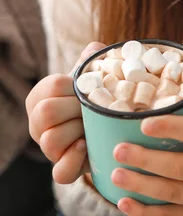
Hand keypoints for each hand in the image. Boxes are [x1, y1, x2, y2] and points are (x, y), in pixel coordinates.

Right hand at [25, 41, 105, 183]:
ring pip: (50, 140)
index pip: (53, 84)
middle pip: (46, 112)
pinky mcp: (63, 168)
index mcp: (41, 96)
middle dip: (75, 108)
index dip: (76, 85)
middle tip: (93, 107)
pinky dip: (74, 159)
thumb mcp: (93, 74)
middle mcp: (37, 123)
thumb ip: (93, 58)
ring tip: (92, 125)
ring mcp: (47, 148)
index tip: (88, 87)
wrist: (105, 124)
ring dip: (77, 130)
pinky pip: (60, 172)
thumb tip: (95, 49)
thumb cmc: (94, 94)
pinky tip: (86, 145)